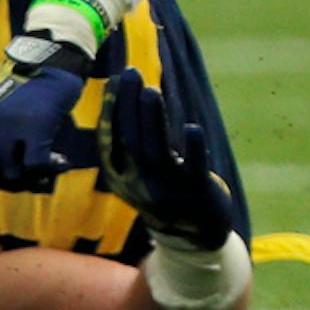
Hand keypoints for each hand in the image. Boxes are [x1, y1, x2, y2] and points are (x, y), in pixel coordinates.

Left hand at [0, 35, 91, 190]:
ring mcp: (9, 126)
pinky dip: (50, 170)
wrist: (56, 57)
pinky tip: (63, 162)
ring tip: (47, 171)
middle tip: (27, 178)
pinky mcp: (35, 128)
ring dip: (31, 179)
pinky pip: (36, 166)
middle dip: (6, 183)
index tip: (6, 175)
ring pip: (12, 174)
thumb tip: (3, 169)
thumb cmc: (31, 79)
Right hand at [96, 67, 235, 248]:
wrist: (192, 236)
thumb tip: (119, 88)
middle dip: (131, 106)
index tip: (115, 80)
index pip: (111, 140)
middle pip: (132, 141)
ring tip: (151, 91)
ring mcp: (169, 190)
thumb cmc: (162, 189)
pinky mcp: (197, 192)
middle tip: (131, 73)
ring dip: (153, 121)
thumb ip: (127, 139)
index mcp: (122, 177)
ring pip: (158, 152)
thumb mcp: (136, 170)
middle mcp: (142, 184)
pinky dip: (193, 149)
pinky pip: (194, 169)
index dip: (112, 110)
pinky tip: (192, 127)